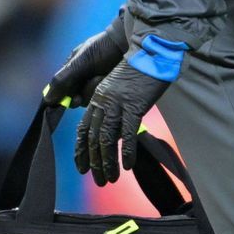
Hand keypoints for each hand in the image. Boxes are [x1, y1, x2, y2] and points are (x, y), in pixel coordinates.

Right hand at [44, 12, 126, 106]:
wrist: (130, 42)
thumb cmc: (104, 47)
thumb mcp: (81, 62)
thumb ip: (63, 79)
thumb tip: (47, 99)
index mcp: (72, 69)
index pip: (61, 89)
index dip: (66, 96)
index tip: (74, 98)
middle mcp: (82, 78)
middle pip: (75, 97)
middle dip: (84, 92)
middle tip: (92, 83)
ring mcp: (96, 84)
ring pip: (89, 99)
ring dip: (95, 89)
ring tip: (103, 75)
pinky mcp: (109, 90)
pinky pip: (102, 98)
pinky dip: (105, 90)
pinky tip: (110, 79)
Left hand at [74, 36, 188, 184]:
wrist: (151, 53)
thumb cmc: (138, 71)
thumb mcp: (118, 88)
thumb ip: (111, 106)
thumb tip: (111, 129)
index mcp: (98, 97)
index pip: (83, 129)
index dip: (81, 150)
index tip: (82, 167)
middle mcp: (103, 102)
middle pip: (92, 138)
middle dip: (94, 162)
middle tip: (98, 180)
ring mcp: (118, 104)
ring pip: (107, 139)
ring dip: (107, 162)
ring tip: (110, 178)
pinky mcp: (134, 106)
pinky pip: (128, 133)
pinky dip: (126, 151)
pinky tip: (127, 165)